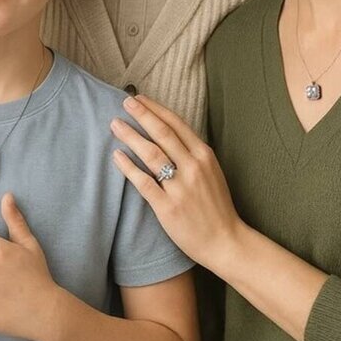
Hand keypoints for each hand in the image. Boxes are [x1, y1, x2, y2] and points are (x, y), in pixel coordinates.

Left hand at [111, 95, 242, 271]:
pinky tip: (117, 156)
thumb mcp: (211, 171)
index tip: (139, 98)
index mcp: (204, 155)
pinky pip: (143, 182)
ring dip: (130, 136)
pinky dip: (128, 167)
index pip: (176, 124)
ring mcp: (180, 187)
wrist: (226, 242)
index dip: (156, 109)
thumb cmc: (216, 206)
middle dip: (142, 115)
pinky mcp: (168, 207)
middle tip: (124, 102)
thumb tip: (167, 132)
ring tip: (115, 125)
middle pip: (162, 134)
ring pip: (151, 154)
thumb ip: (192, 152)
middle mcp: (193, 167)